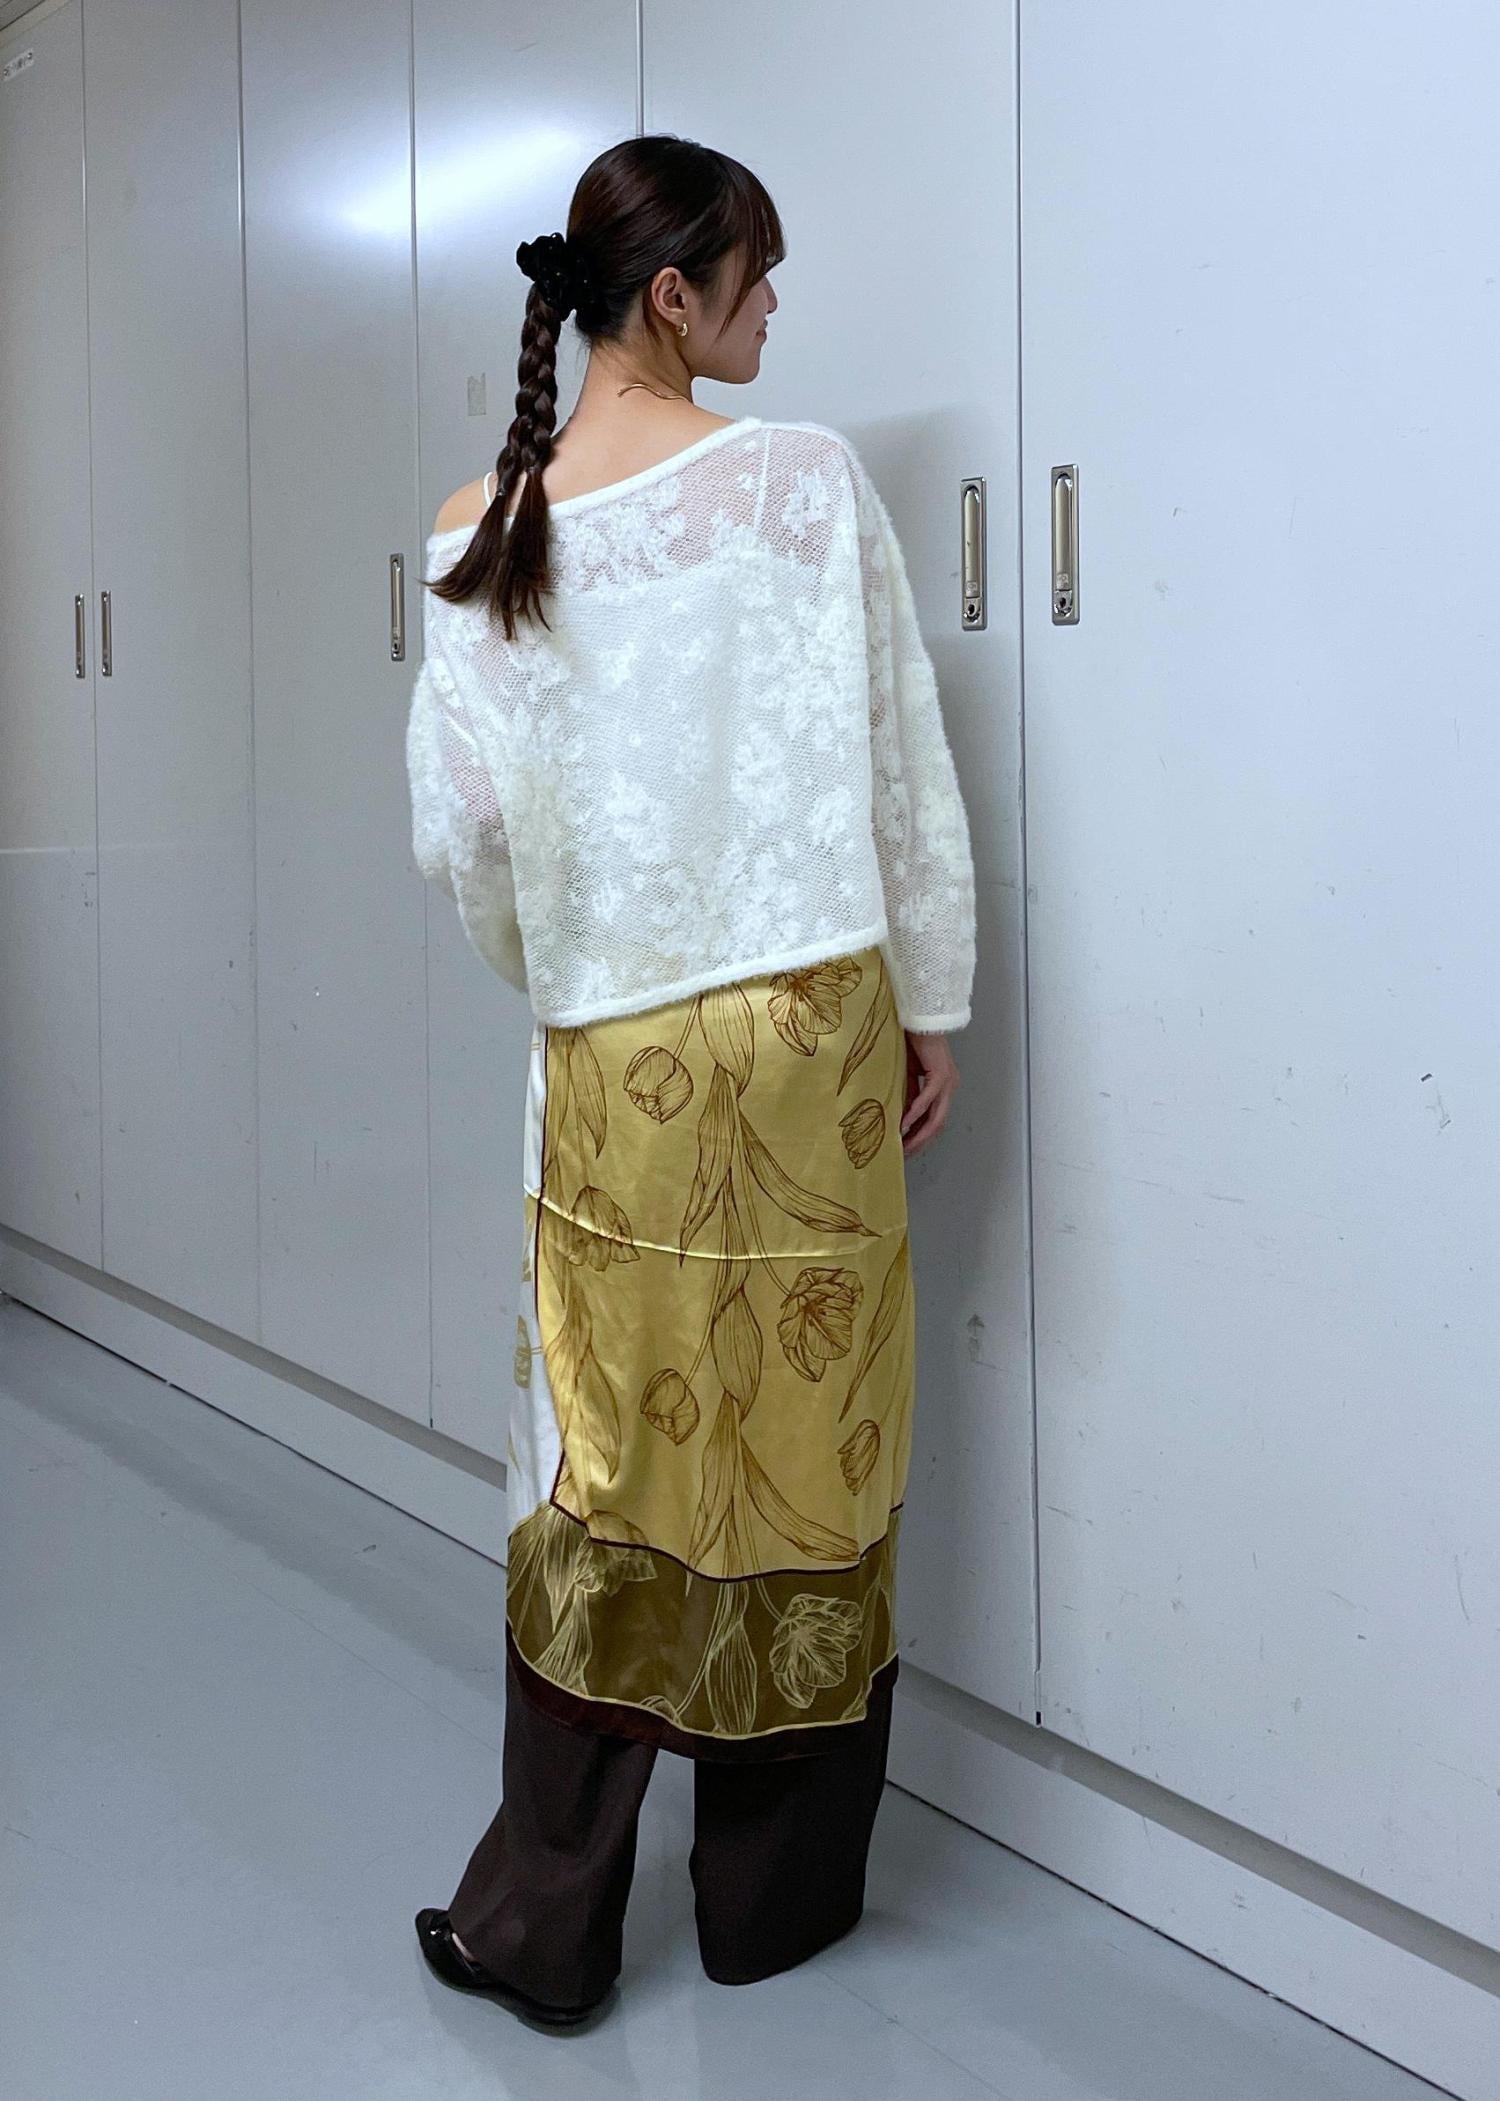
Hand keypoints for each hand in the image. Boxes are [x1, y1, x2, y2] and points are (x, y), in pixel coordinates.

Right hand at [900, 1031, 958, 1158]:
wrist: (918, 1018)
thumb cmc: (912, 1042)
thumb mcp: (908, 1074)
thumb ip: (909, 1094)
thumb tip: (901, 1117)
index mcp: (944, 1088)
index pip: (934, 1120)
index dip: (921, 1137)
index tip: (906, 1150)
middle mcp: (950, 1087)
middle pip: (938, 1124)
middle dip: (921, 1142)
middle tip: (905, 1155)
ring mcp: (948, 1081)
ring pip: (936, 1116)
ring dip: (920, 1133)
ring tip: (904, 1145)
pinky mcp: (940, 1074)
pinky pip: (927, 1099)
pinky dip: (916, 1113)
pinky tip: (905, 1124)